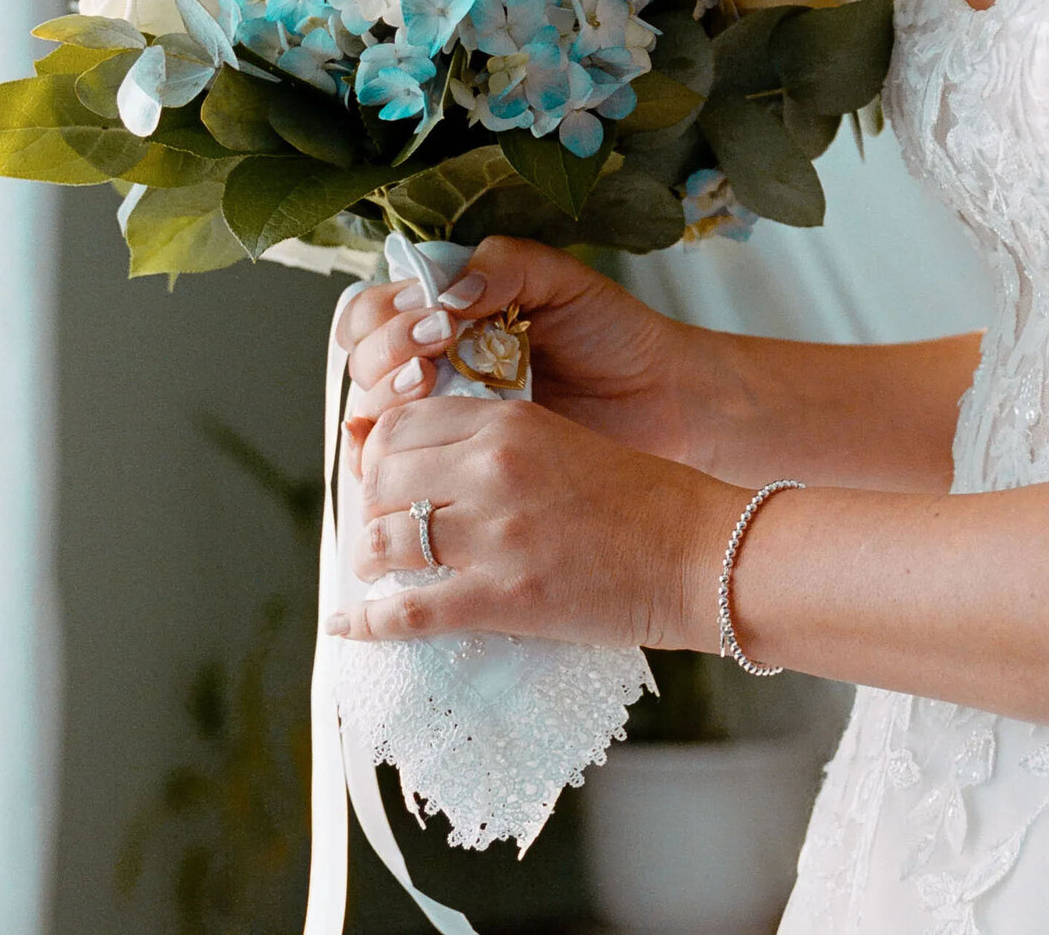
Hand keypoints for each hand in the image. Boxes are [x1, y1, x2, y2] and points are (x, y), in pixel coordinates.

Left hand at [325, 394, 736, 648]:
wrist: (701, 553)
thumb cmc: (643, 500)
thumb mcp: (561, 441)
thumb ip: (493, 445)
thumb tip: (422, 459)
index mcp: (506, 422)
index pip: (401, 424)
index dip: (378, 451)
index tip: (380, 473)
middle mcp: (489, 469)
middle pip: (382, 479)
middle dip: (370, 504)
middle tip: (378, 524)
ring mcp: (494, 534)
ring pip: (385, 539)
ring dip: (369, 557)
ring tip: (375, 567)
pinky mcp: (503, 597)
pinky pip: (409, 611)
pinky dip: (368, 622)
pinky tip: (347, 624)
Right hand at [336, 235, 704, 465]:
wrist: (660, 399)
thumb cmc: (612, 333)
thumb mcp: (559, 278)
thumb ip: (503, 265)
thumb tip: (447, 295)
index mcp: (445, 312)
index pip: (376, 308)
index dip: (390, 311)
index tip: (435, 317)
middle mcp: (432, 362)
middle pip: (362, 356)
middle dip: (388, 350)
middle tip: (435, 348)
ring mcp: (442, 415)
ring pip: (372, 409)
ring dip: (386, 395)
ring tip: (429, 383)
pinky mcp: (459, 463)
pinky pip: (401, 464)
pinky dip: (384, 455)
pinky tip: (405, 444)